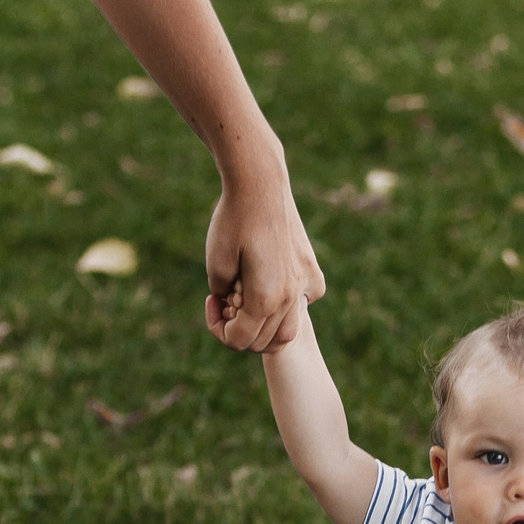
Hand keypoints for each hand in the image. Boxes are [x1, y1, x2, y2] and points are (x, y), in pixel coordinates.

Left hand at [204, 163, 324, 352]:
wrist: (260, 182)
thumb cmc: (234, 218)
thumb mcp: (216, 261)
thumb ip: (223, 295)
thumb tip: (235, 308)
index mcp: (265, 298)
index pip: (241, 340)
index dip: (219, 329)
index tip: (212, 302)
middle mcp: (291, 297)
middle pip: (264, 341)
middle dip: (240, 328)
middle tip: (226, 300)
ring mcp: (306, 284)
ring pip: (287, 331)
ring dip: (264, 325)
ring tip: (245, 298)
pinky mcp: (312, 271)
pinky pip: (301, 304)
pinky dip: (284, 306)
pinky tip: (269, 283)